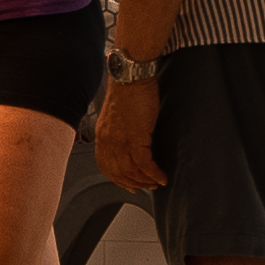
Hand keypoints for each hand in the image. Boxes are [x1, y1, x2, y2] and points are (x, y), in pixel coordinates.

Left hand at [97, 75, 166, 195]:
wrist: (131, 77)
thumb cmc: (128, 90)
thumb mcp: (117, 115)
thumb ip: (119, 132)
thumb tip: (129, 143)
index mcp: (102, 136)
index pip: (105, 166)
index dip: (118, 179)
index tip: (129, 184)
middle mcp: (108, 141)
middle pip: (118, 173)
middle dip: (134, 183)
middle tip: (146, 187)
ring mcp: (121, 141)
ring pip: (131, 171)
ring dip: (146, 181)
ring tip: (156, 182)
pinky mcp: (136, 138)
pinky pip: (144, 164)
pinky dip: (153, 174)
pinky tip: (161, 176)